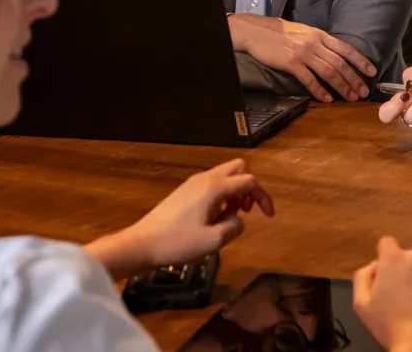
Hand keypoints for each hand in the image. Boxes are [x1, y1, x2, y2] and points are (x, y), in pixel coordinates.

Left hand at [124, 158, 273, 267]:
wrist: (142, 243)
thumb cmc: (177, 242)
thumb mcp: (214, 241)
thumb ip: (235, 227)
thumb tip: (238, 220)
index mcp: (214, 188)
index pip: (250, 181)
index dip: (263, 197)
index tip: (268, 216)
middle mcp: (205, 179)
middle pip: (238, 168)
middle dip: (248, 188)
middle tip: (244, 211)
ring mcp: (193, 183)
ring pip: (225, 175)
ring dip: (234, 192)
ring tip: (226, 217)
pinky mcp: (185, 190)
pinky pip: (212, 184)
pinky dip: (221, 195)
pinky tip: (212, 217)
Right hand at [229, 14, 375, 101]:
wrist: (257, 30)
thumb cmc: (280, 33)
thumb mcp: (305, 32)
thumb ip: (319, 42)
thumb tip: (335, 55)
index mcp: (320, 35)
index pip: (346, 48)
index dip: (360, 60)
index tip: (371, 71)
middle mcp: (315, 43)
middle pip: (340, 63)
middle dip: (354, 79)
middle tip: (363, 92)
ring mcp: (303, 53)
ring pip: (329, 72)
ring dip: (342, 86)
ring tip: (351, 97)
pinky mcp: (291, 62)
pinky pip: (309, 79)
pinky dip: (319, 90)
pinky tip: (327, 99)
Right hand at [353, 237, 411, 351]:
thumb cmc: (391, 328)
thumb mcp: (361, 304)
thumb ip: (363, 276)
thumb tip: (374, 266)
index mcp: (394, 258)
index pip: (386, 243)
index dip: (385, 259)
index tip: (387, 277)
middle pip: (409, 258)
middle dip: (406, 272)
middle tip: (403, 298)